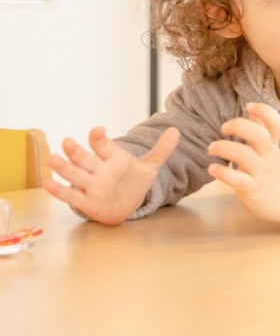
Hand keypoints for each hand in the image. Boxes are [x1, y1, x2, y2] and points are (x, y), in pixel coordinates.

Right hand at [45, 126, 179, 224]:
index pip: (104, 146)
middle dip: (76, 151)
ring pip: (75, 174)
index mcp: (113, 158)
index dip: (100, 138)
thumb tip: (176, 130)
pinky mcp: (85, 201)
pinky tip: (48, 183)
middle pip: (85, 158)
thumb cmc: (133, 181)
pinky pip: (71, 196)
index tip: (99, 130)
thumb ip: (161, 150)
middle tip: (67, 141)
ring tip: (53, 159)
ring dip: (64, 167)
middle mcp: (98, 169)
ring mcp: (90, 185)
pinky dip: (59, 191)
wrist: (126, 204)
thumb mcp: (149, 167)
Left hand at [208, 103, 279, 228]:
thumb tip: (251, 110)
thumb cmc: (271, 170)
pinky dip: (222, 172)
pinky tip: (213, 168)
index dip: (264, 111)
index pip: (276, 124)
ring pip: (244, 155)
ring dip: (224, 148)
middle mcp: (268, 156)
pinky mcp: (252, 189)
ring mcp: (261, 173)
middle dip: (239, 126)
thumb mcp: (270, 148)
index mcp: (272, 145)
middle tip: (224, 128)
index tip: (249, 106)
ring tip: (212, 148)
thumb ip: (261, 129)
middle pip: (259, 135)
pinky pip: (237, 179)